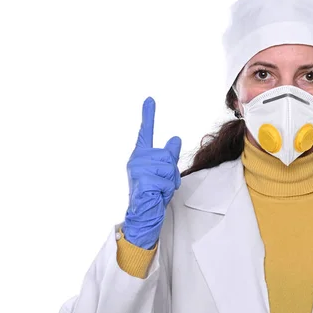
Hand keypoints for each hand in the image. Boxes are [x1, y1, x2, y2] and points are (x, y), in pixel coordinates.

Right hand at [122, 97, 181, 249]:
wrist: (143, 214)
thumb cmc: (153, 193)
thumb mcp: (164, 172)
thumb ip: (169, 156)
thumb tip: (175, 138)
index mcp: (140, 156)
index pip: (145, 133)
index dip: (148, 115)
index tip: (150, 99)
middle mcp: (136, 160)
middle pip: (167, 156)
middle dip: (171, 172)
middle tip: (161, 184)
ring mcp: (138, 170)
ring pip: (169, 169)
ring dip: (169, 183)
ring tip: (158, 191)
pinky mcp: (144, 181)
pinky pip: (167, 182)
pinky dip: (166, 192)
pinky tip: (156, 196)